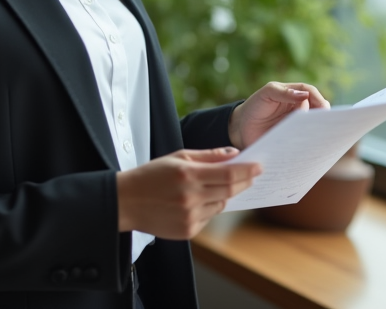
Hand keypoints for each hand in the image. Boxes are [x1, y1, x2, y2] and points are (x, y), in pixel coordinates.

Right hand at [116, 148, 261, 238]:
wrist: (126, 202)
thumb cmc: (151, 175)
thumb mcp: (178, 157)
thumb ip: (208, 156)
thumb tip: (233, 153)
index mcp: (187, 175)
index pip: (228, 173)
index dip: (247, 170)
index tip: (259, 166)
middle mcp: (190, 197)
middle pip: (229, 190)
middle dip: (244, 182)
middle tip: (251, 175)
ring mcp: (189, 216)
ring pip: (220, 205)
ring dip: (224, 195)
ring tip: (212, 186)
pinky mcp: (188, 231)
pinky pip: (209, 217)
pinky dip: (209, 208)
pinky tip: (195, 201)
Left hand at [228, 82, 329, 149]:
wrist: (241, 128)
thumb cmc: (254, 106)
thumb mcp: (266, 94)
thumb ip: (283, 93)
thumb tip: (305, 96)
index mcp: (293, 94)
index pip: (311, 93)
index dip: (318, 99)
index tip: (323, 109)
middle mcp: (299, 108)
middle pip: (317, 109)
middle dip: (324, 115)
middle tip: (326, 124)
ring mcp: (298, 123)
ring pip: (314, 125)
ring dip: (318, 129)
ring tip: (320, 136)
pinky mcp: (294, 138)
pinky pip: (306, 139)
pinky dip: (310, 141)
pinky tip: (311, 146)